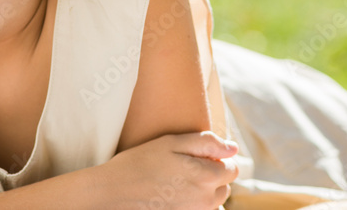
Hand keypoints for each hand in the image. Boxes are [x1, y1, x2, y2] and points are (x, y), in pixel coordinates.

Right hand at [102, 131, 238, 208]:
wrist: (113, 192)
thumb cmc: (139, 162)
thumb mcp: (171, 142)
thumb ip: (206, 143)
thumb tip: (233, 148)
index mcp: (205, 177)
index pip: (232, 169)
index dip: (217, 159)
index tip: (196, 156)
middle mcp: (205, 201)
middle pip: (224, 187)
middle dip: (212, 176)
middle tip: (184, 167)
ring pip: (213, 202)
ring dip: (202, 191)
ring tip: (176, 181)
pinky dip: (191, 203)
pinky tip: (172, 195)